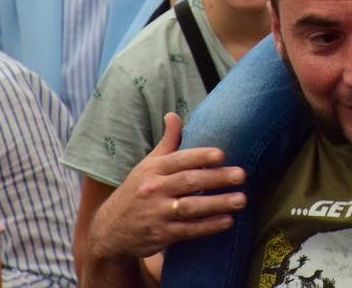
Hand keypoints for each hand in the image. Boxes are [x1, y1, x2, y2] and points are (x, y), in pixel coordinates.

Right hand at [86, 113, 245, 261]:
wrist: (109, 230)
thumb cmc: (136, 192)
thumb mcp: (147, 166)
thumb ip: (166, 142)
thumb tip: (174, 115)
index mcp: (153, 170)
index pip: (180, 160)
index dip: (201, 156)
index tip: (222, 155)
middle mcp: (154, 190)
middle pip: (189, 182)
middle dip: (217, 178)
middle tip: (241, 175)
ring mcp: (157, 213)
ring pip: (191, 207)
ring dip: (218, 203)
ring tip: (241, 200)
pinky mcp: (161, 235)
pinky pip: (188, 230)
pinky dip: (209, 227)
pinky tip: (228, 221)